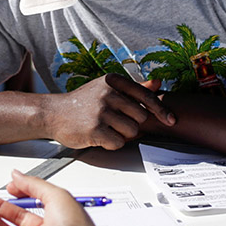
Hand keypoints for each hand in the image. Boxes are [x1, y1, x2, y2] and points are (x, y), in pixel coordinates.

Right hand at [45, 73, 174, 149]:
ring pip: (132, 131)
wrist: (53, 113)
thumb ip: (134, 87)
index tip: (171, 120)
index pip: (146, 96)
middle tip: (117, 122)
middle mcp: (107, 94)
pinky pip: (119, 143)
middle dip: (133, 124)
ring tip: (107, 128)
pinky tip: (100, 136)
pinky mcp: (95, 129)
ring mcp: (100, 111)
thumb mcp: (106, 88)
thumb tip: (158, 83)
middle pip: (141, 117)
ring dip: (123, 135)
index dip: (161, 110)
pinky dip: (112, 143)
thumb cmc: (82, 102)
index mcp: (113, 81)